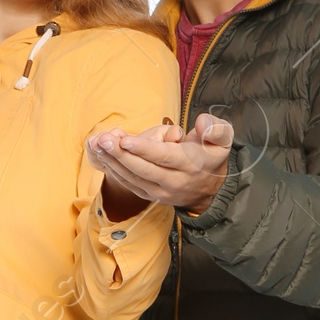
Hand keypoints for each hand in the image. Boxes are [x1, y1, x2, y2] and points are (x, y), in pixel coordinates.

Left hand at [87, 112, 234, 214]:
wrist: (210, 189)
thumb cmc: (212, 155)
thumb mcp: (224, 139)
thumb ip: (216, 128)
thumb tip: (202, 124)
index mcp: (190, 165)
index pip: (164, 157)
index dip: (144, 149)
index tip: (126, 139)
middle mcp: (174, 181)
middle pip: (143, 169)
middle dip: (121, 155)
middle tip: (103, 140)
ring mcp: (160, 191)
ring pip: (132, 178)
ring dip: (112, 162)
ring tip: (96, 145)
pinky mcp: (149, 195)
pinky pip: (128, 184)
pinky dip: (113, 170)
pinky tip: (100, 156)